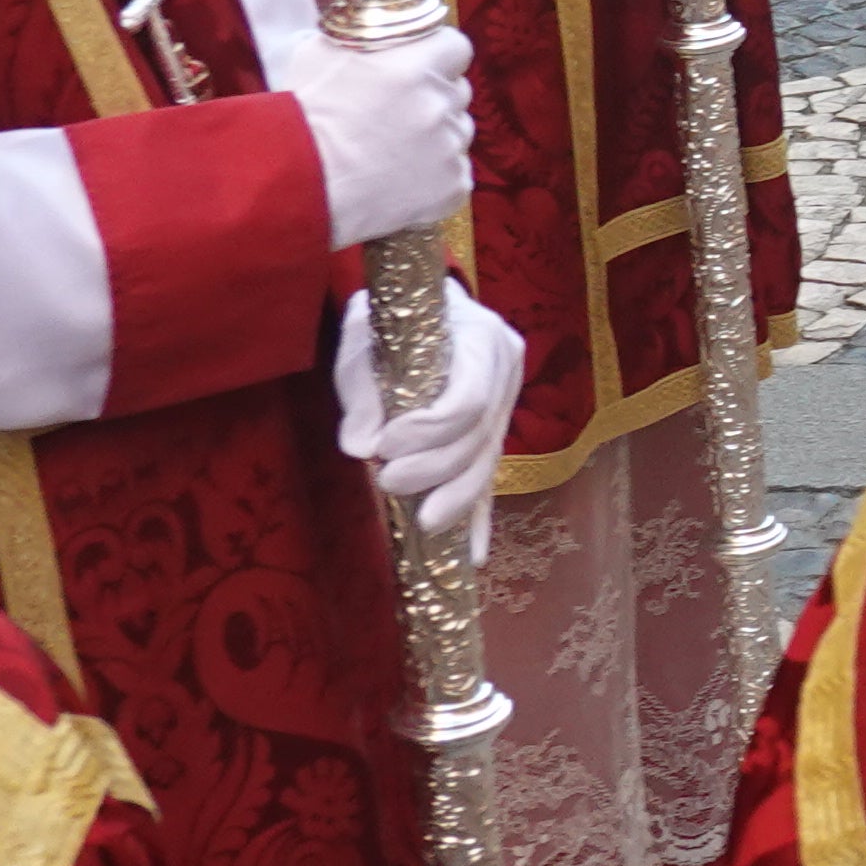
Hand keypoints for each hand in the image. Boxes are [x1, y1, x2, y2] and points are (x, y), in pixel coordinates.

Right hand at [291, 17, 476, 245]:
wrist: (297, 185)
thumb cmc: (300, 119)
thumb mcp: (316, 55)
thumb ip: (355, 36)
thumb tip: (366, 26)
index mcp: (415, 65)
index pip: (457, 46)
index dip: (439, 56)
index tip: (421, 67)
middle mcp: (439, 103)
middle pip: (457, 91)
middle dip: (434, 98)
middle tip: (397, 114)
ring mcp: (449, 147)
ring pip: (457, 133)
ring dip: (435, 138)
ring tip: (393, 152)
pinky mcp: (452, 186)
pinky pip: (455, 174)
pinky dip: (435, 178)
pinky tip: (399, 181)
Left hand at [333, 279, 526, 552]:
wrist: (419, 307)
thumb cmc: (389, 317)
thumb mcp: (363, 334)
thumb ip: (360, 387)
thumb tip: (358, 448)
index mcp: (484, 340)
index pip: (470, 398)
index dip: (431, 431)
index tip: (385, 446)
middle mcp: (507, 375)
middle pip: (481, 436)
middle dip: (437, 468)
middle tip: (387, 481)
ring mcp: (506, 408)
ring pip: (488, 463)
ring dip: (456, 498)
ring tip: (421, 523)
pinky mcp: (492, 436)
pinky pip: (488, 480)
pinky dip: (478, 518)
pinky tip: (474, 558)